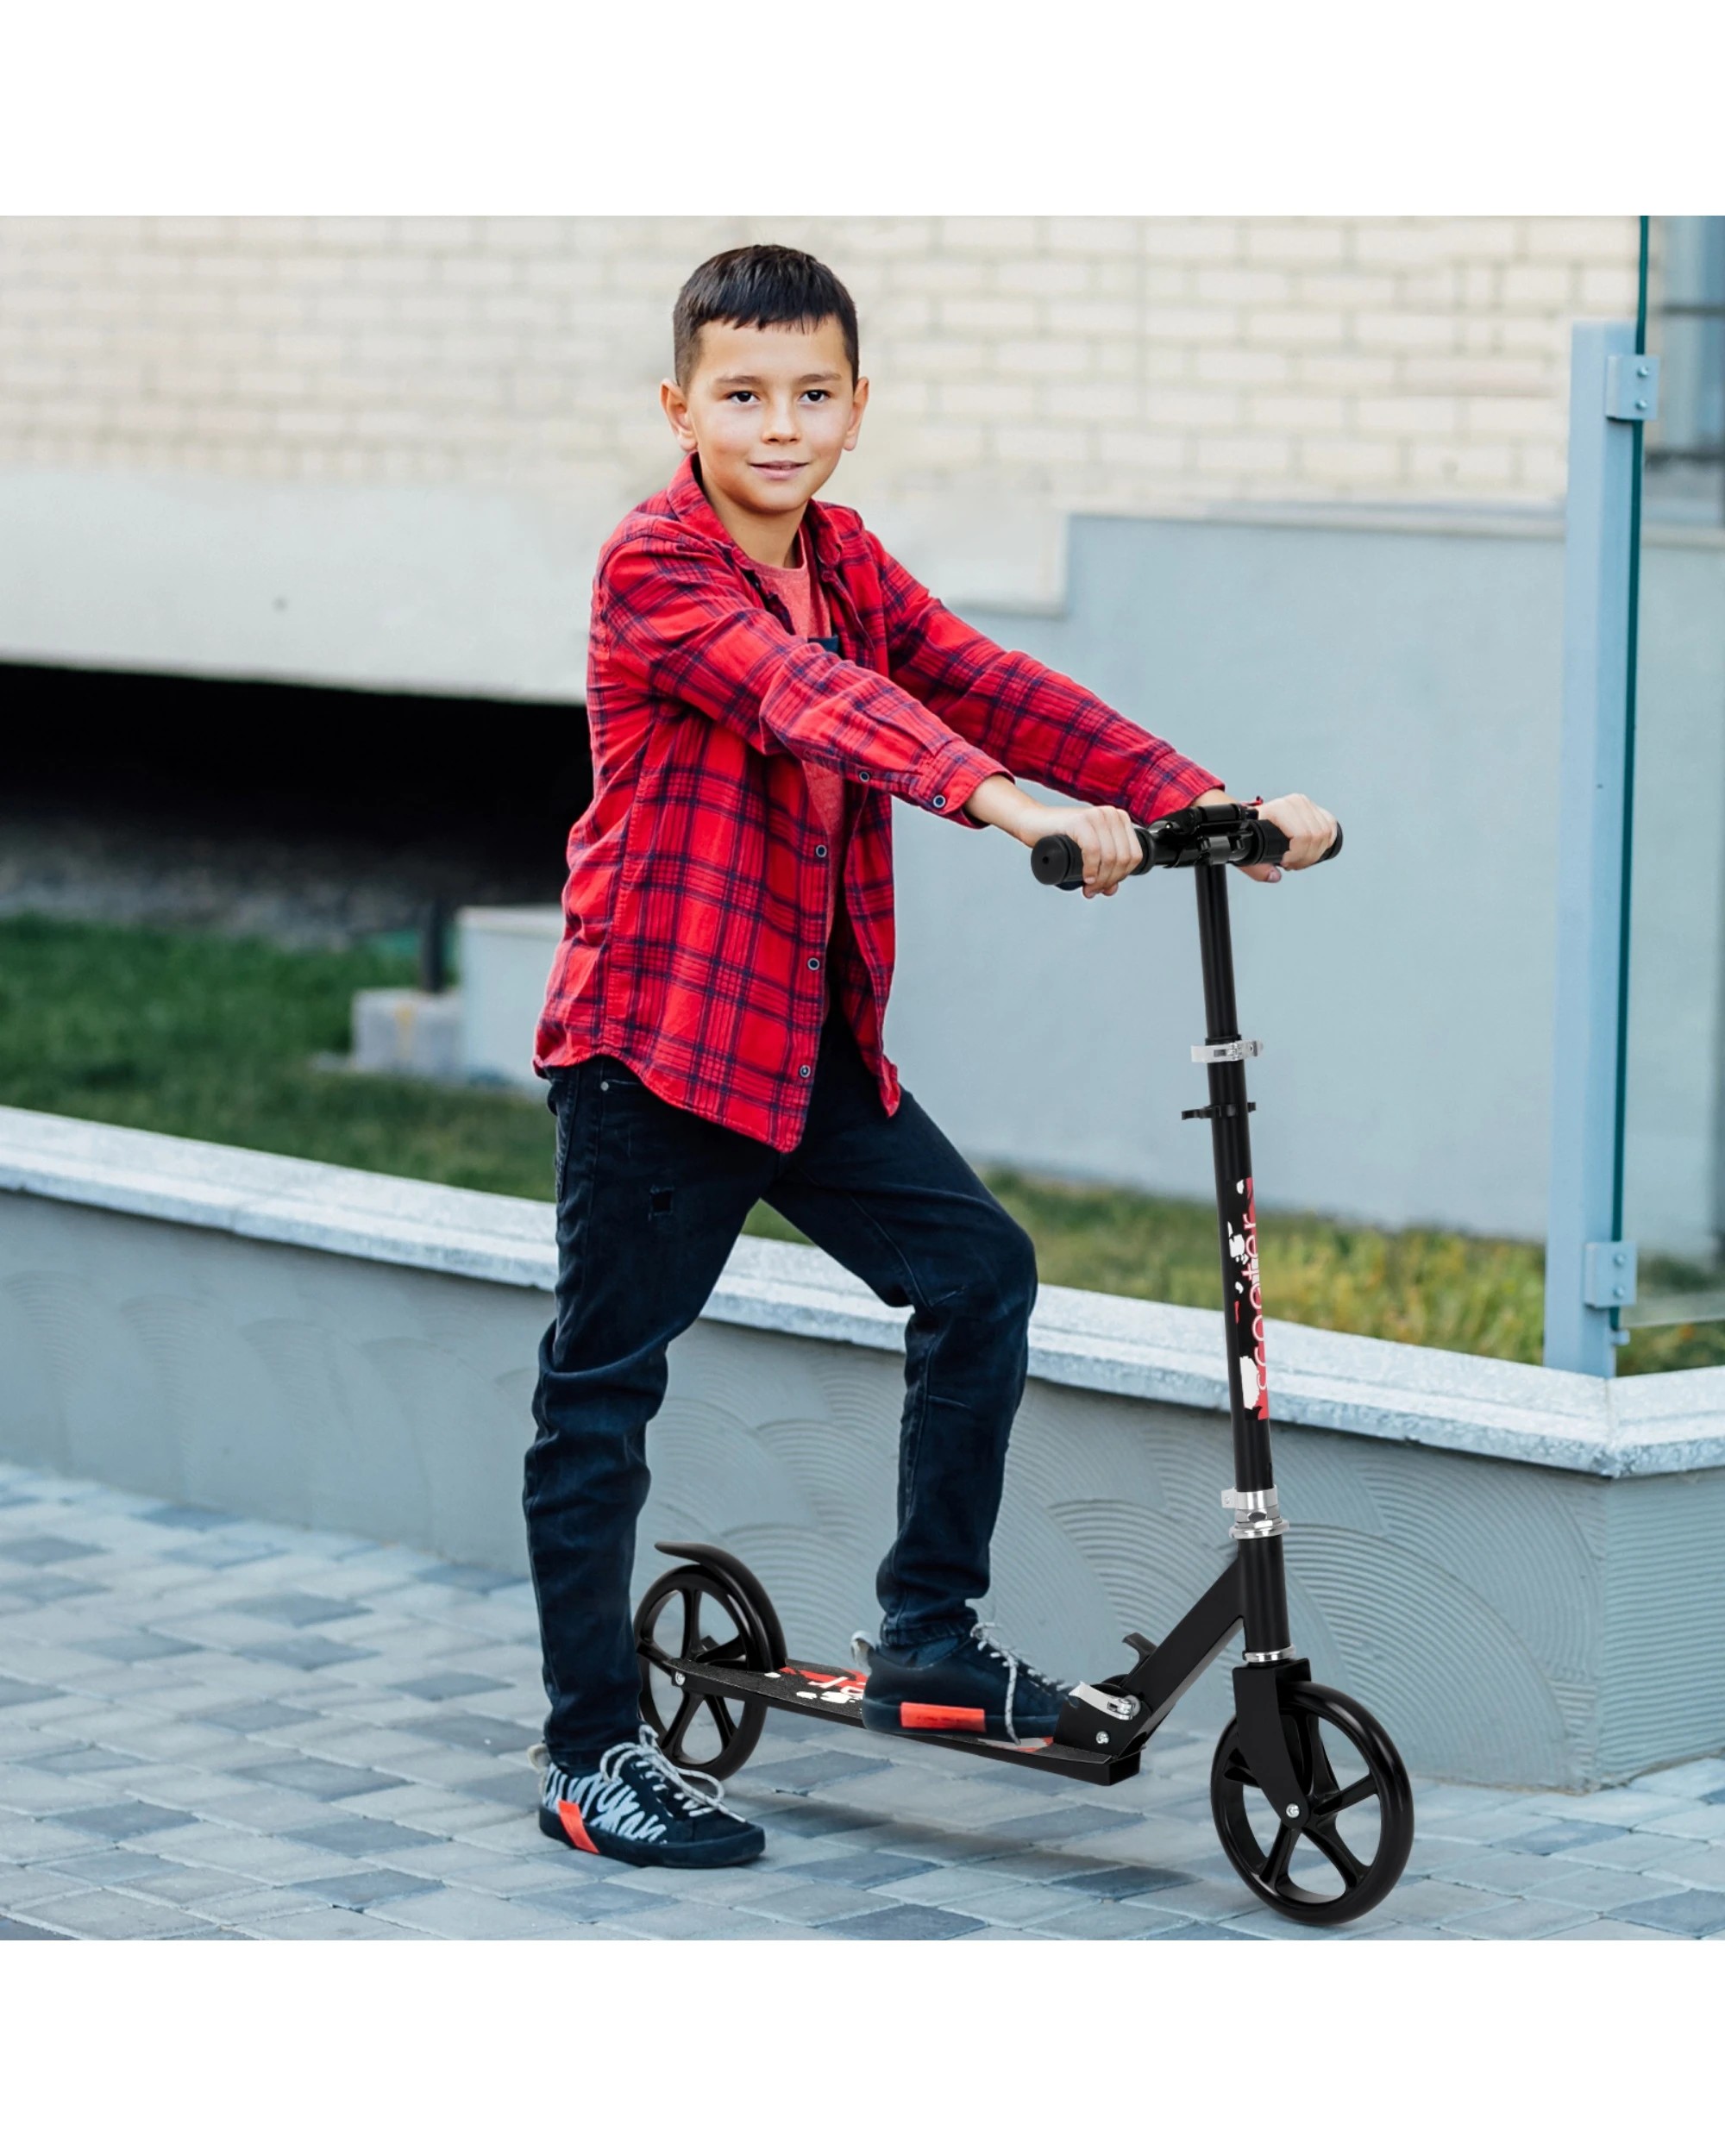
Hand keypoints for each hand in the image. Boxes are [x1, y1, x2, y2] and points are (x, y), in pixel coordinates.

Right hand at [964, 776, 1143, 897]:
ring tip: (1088, 887)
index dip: (1121, 876)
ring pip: (1111, 857)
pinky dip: (1091, 868)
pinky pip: (1094, 850)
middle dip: (1109, 880)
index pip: (1135, 855)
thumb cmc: (1058, 837)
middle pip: (1124, 858)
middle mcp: (1111, 814)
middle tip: (1093, 889)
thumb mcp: (1087, 853)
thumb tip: (1112, 889)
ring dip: (1100, 879)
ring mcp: (1097, 815)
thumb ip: (1103, 868)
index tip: (1104, 886)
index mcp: (1119, 819)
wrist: (1033, 823)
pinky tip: (1086, 877)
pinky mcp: (1081, 820)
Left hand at [1191, 788, 1337, 883]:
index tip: (1285, 862)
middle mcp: (1294, 803)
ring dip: (1314, 852)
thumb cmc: (1248, 833)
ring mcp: (1306, 805)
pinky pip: (1330, 829)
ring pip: (1325, 834)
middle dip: (1306, 857)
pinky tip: (1309, 849)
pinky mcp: (1316, 810)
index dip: (1296, 855)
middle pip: (1316, 836)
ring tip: (1299, 857)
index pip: (1302, 835)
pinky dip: (1323, 844)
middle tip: (1292, 863)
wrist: (1250, 820)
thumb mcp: (1246, 853)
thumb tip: (1274, 876)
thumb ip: (1258, 868)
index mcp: (1277, 809)